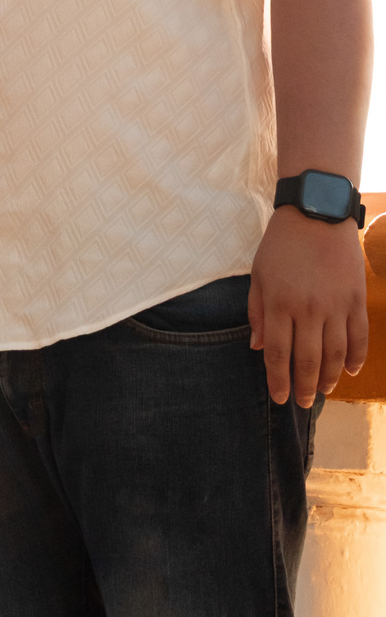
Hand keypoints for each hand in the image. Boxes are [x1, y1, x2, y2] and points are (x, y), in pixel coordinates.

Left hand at [248, 206, 368, 406]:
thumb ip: (257, 311)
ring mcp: (336, 306)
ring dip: (331, 378)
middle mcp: (308, 309)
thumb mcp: (259, 273)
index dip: (278, 380)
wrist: (317, 213)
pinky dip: (356, 358)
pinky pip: (359, 337)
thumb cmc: (282, 243)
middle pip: (308, 360)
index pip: (279, 353)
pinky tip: (350, 370)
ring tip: (324, 391)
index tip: (279, 398)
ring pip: (336, 355)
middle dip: (305, 387)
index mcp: (280, 303)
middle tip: (303, 403)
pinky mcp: (356, 299)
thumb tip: (258, 347)